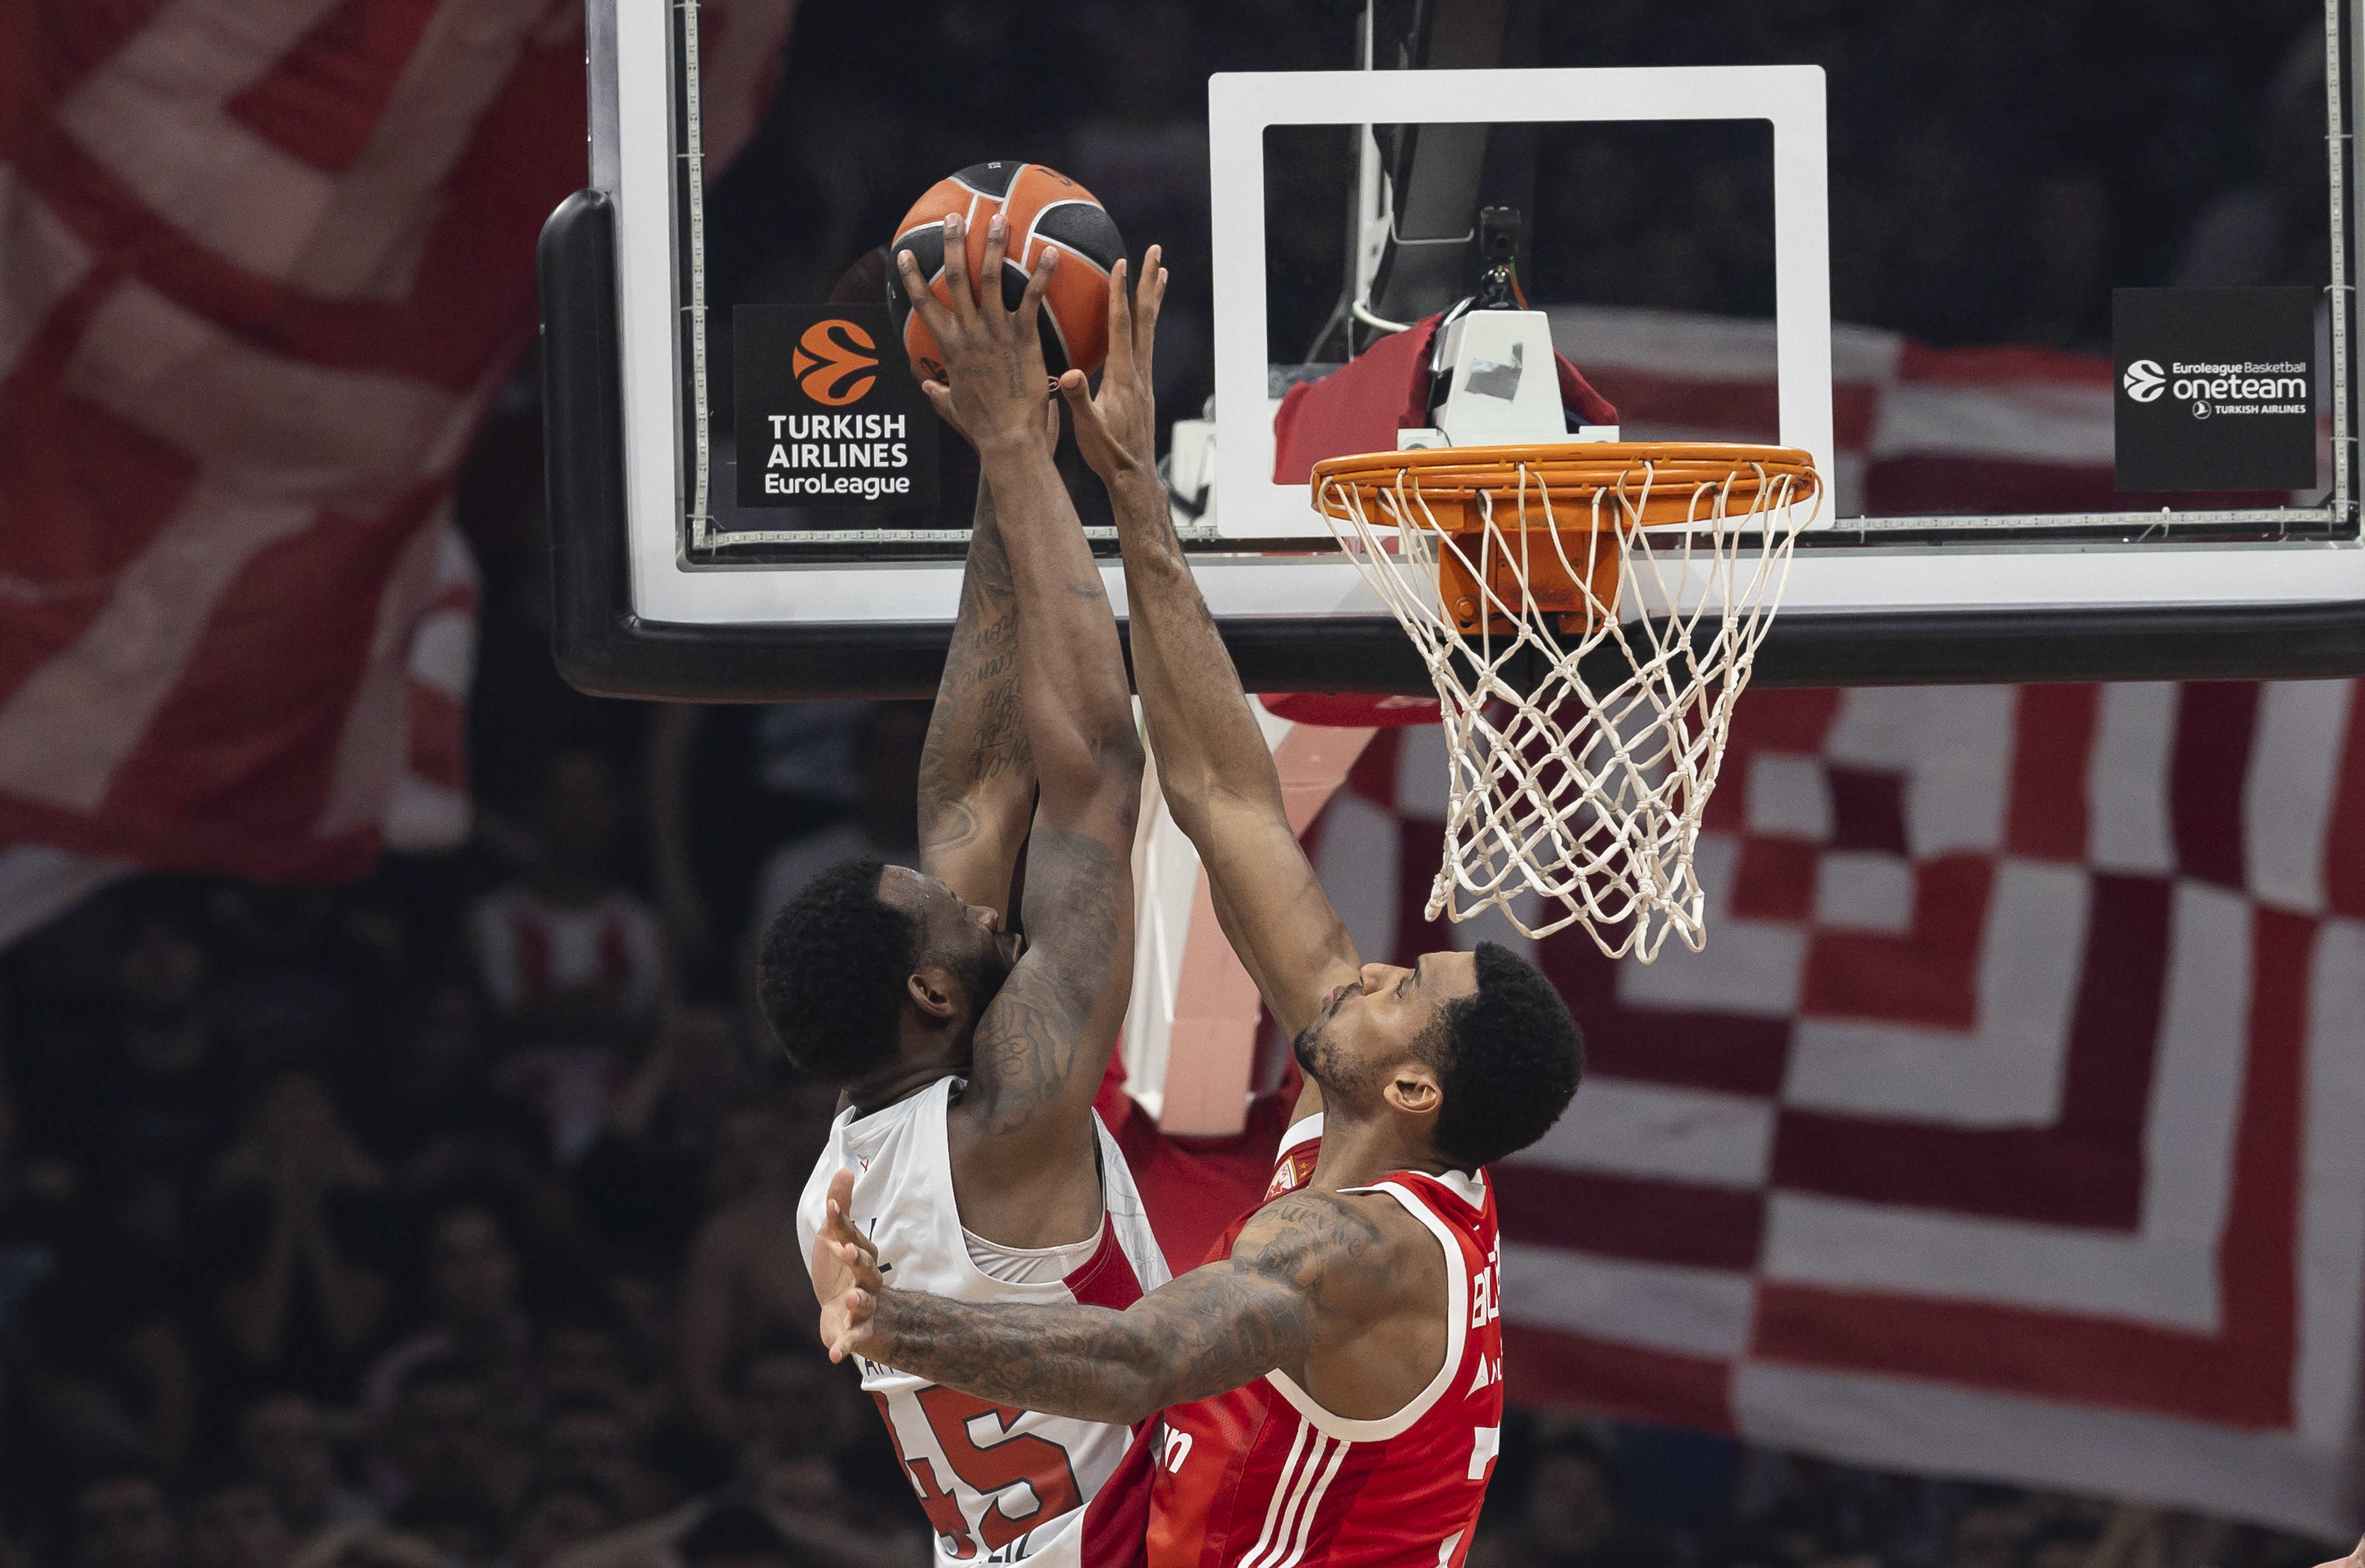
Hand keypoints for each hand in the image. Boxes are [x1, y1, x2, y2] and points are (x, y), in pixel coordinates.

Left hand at [811, 1167, 885, 1363]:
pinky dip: (844, 1347)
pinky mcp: (859, 1332)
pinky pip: (853, 1339)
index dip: (842, 1223)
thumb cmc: (842, 1273)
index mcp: (862, 1256)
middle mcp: (868, 1280)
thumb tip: (845, 1168)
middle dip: (857, 1259)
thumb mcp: (835, 1240)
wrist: (848, 1316)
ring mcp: (865, 1307)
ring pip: (864, 1303)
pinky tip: (834, 1356)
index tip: (829, 1207)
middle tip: (845, 1250)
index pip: (853, 1237)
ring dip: (857, 1301)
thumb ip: (840, 1210)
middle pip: (866, 1268)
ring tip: (848, 1299)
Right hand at [896, 211, 1060, 454]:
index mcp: (949, 346)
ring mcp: (995, 333)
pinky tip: (1049, 252)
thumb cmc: (982, 427)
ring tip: (999, 219)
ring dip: (993, 246)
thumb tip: (925, 386)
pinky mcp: (1024, 339)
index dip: (911, 277)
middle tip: (954, 217)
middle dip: (952, 244)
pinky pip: (1030, 298)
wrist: (1009, 439)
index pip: (923, 304)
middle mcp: (968, 333)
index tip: (903, 253)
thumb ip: (938, 393)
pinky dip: (1040, 273)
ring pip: (989, 279)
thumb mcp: (953, 407)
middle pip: (955, 278)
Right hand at [1058, 245, 1165, 484]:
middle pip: (1144, 318)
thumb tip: (1068, 374)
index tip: (1121, 264)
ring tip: (1160, 272)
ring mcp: (1144, 378)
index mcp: (1123, 376)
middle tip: (1155, 252)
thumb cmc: (1108, 453)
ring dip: (1153, 298)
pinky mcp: (1143, 385)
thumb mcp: (1088, 428)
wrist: (1133, 475)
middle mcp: (1138, 371)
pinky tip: (1144, 317)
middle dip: (1148, 282)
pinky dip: (1147, 321)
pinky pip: (1147, 343)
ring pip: (1150, 328)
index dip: (1119, 295)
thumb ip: (1078, 400)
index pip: (1121, 327)